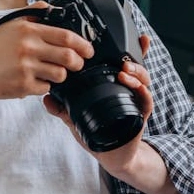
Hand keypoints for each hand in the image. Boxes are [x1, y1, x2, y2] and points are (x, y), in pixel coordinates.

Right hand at [0, 1, 94, 101]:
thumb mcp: (11, 24)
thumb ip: (34, 14)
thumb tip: (53, 8)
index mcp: (28, 31)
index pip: (66, 36)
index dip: (83, 45)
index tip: (88, 50)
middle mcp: (28, 48)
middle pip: (69, 57)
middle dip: (78, 63)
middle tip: (77, 64)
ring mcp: (26, 68)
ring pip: (60, 74)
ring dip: (60, 75)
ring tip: (50, 72)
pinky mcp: (23, 85)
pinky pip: (46, 88)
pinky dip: (43, 86)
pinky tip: (33, 80)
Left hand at [43, 35, 152, 173]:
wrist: (111, 156)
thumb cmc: (96, 134)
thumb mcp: (75, 118)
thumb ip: (62, 108)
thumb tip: (46, 98)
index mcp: (114, 86)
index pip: (122, 63)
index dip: (130, 49)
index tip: (135, 37)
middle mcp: (127, 90)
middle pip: (136, 68)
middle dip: (135, 58)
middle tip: (123, 58)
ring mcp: (135, 102)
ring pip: (143, 81)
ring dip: (137, 74)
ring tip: (125, 71)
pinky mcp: (141, 116)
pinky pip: (146, 102)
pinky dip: (143, 94)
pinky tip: (138, 89)